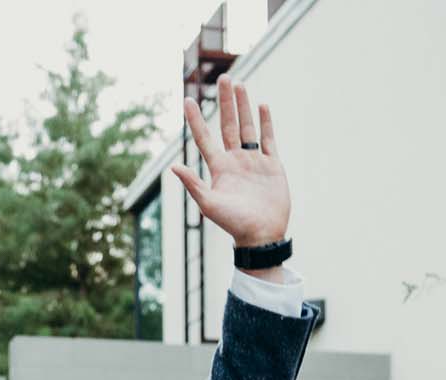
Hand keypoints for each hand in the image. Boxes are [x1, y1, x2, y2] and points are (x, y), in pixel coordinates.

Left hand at [172, 77, 289, 249]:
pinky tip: (262, 106)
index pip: (204, 138)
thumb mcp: (209, 204)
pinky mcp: (272, 165)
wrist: (262, 235)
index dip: (195, 119)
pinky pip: (268, 140)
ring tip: (239, 85)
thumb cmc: (233, 223)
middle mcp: (234, 161)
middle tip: (224, 77)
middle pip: (228, 125)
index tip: (187, 99)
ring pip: (247, 127)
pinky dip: (266, 123)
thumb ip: (193, 184)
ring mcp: (253, 162)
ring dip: (244, 106)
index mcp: (218, 168)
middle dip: (225, 101)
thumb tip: (174, 167)